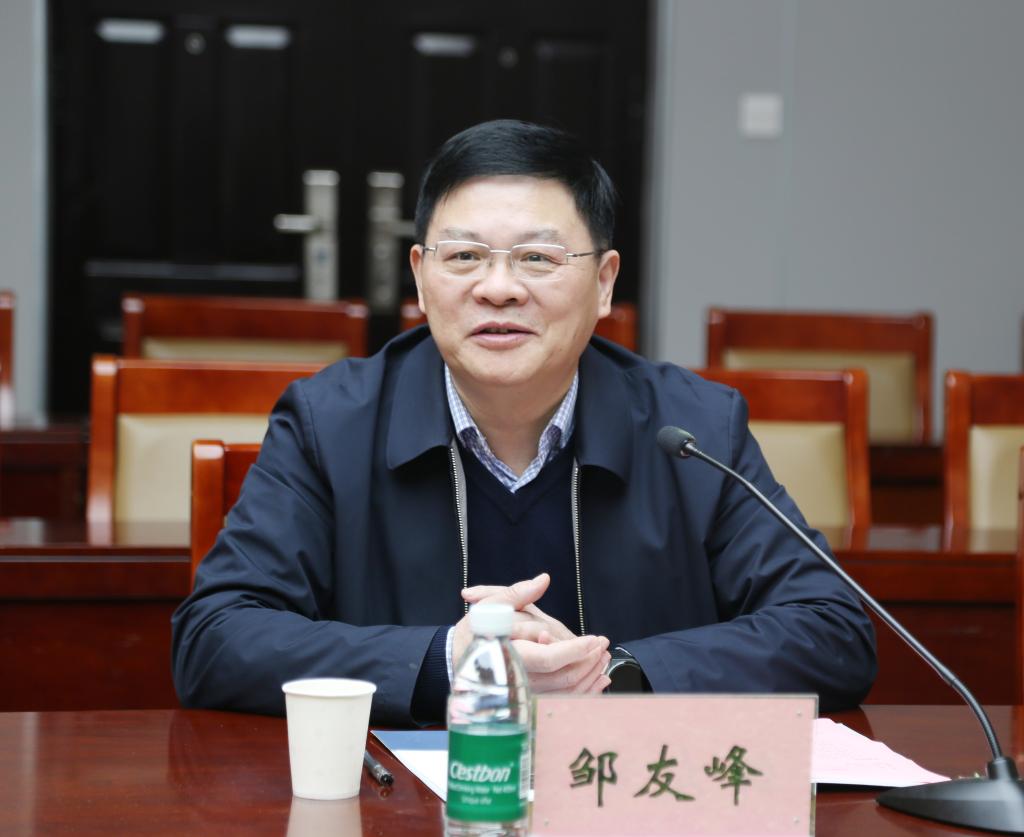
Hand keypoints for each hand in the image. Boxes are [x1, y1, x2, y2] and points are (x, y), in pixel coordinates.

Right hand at [453, 573, 610, 693]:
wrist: (457, 659)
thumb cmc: (474, 631)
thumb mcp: (492, 605)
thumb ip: (519, 593)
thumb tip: (544, 580)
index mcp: (512, 655)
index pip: (550, 658)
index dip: (575, 650)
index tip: (593, 639)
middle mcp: (521, 679)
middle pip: (564, 678)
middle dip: (589, 661)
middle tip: (603, 645)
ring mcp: (527, 692)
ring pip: (566, 692)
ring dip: (590, 676)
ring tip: (604, 658)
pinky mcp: (532, 698)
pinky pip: (562, 700)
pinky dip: (584, 692)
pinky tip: (598, 681)